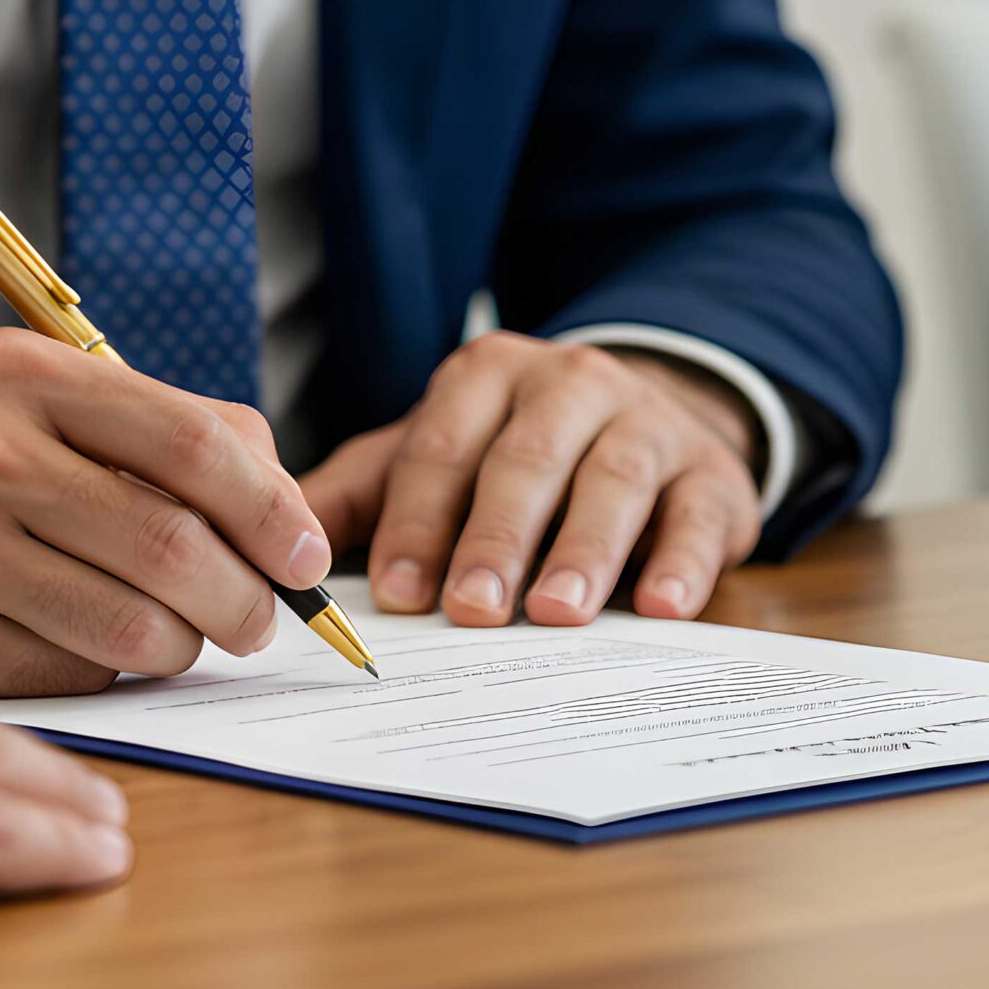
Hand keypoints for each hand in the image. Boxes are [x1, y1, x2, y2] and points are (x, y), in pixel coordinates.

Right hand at [0, 330, 330, 695]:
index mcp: (19, 376)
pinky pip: (67, 672)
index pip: (192, 442)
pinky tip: (95, 641)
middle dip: (248, 598)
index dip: (273, 507)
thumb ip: (143, 419)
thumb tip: (272, 486)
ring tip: (186, 632)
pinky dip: (108, 667)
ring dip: (186, 644)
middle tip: (262, 615)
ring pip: (131, 627)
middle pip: (173, 548)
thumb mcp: (15, 380)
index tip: (306, 552)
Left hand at [300, 333, 763, 625]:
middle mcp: (571, 383)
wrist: (649, 417)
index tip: (396, 592)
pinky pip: (698, 515)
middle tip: (470, 610)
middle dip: (494, 538)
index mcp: (487, 375)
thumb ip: (364, 493)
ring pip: (613, 482)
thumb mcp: (439, 452)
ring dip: (583, 551)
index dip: (416, 520)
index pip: (442, 448)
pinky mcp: (713, 473)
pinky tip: (659, 605)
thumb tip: (275, 543)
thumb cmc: (518, 450)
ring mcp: (649, 423)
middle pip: (526, 461)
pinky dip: (681, 562)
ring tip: (555, 613)